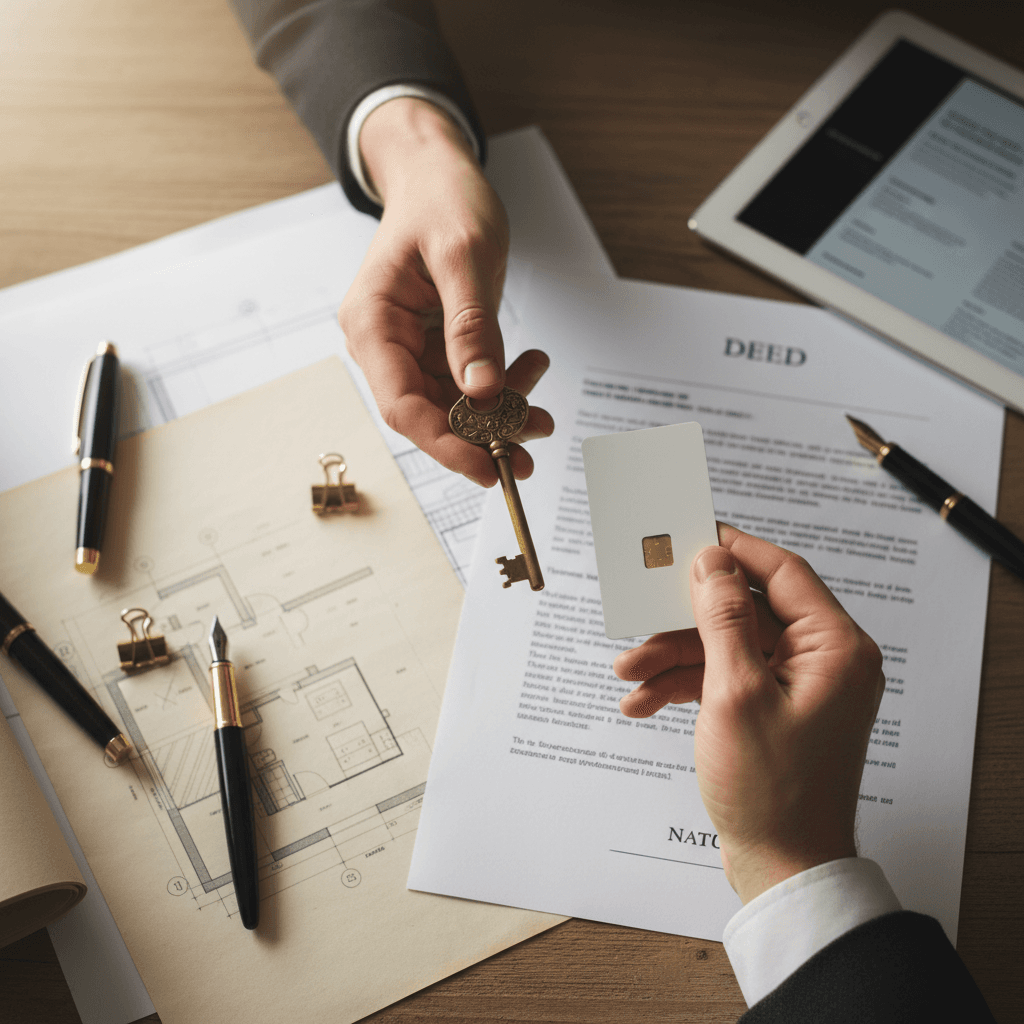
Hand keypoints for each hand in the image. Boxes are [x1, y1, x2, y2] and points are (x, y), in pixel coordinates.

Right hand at [338, 98, 552, 486]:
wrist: (440, 175)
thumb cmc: (441, 199)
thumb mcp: (463, 254)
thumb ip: (470, 324)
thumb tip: (482, 389)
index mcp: (372, 323)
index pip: (401, 405)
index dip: (444, 443)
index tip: (487, 467)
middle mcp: (385, 343)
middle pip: (429, 413)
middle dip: (481, 435)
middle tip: (528, 453)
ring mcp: (412, 347)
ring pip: (454, 405)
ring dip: (501, 413)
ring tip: (542, 404)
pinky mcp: (438, 346)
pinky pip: (470, 384)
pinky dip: (504, 387)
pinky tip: (533, 371)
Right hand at [614, 524, 884, 902]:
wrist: (781, 868)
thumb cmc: (773, 791)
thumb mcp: (735, 693)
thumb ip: (722, 618)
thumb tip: (713, 560)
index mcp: (834, 647)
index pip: (782, 571)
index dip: (732, 550)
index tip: (689, 534)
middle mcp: (822, 660)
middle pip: (743, 610)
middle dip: (684, 620)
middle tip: (641, 608)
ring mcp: (796, 686)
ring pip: (726, 645)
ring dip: (673, 657)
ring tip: (628, 674)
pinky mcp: (773, 708)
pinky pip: (724, 678)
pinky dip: (684, 685)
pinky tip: (643, 702)